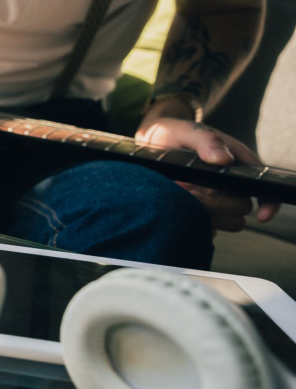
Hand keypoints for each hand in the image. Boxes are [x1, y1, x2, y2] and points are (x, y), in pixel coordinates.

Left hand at [137, 106, 279, 230]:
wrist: (149, 144)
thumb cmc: (174, 135)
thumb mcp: (189, 132)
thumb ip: (207, 141)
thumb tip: (223, 159)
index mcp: (238, 165)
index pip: (264, 189)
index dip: (268, 203)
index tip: (261, 216)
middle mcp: (230, 186)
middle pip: (240, 207)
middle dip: (217, 203)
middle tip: (187, 190)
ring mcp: (213, 201)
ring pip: (223, 220)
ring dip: (202, 212)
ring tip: (177, 193)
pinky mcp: (196, 213)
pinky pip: (200, 227)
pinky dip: (188, 219)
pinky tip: (171, 204)